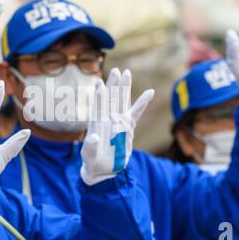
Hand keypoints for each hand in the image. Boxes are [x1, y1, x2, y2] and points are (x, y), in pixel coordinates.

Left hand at [80, 68, 154, 185]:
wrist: (102, 169)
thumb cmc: (92, 161)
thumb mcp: (89, 156)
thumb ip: (90, 147)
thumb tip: (93, 137)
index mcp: (96, 124)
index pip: (98, 107)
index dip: (99, 96)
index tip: (99, 84)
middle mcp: (107, 119)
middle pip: (111, 99)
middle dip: (114, 84)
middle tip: (117, 70)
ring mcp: (118, 122)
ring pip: (122, 101)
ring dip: (124, 88)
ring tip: (127, 73)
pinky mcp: (127, 127)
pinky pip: (136, 113)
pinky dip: (142, 103)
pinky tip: (150, 92)